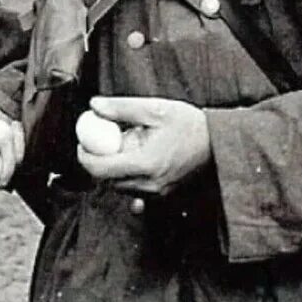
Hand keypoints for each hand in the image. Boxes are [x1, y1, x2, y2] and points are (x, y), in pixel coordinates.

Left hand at [77, 96, 209, 195]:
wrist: (219, 144)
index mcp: (145, 164)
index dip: (84, 156)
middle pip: (106, 180)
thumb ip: (121, 108)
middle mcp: (149, 184)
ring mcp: (157, 193)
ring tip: (122, 148)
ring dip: (112, 170)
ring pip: (119, 187)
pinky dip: (127, 179)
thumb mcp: (154, 109)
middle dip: (97, 162)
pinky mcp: (162, 195)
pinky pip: (134, 191)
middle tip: (98, 142)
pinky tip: (131, 163)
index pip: (100, 169)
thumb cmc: (190, 125)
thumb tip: (94, 106)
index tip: (82, 142)